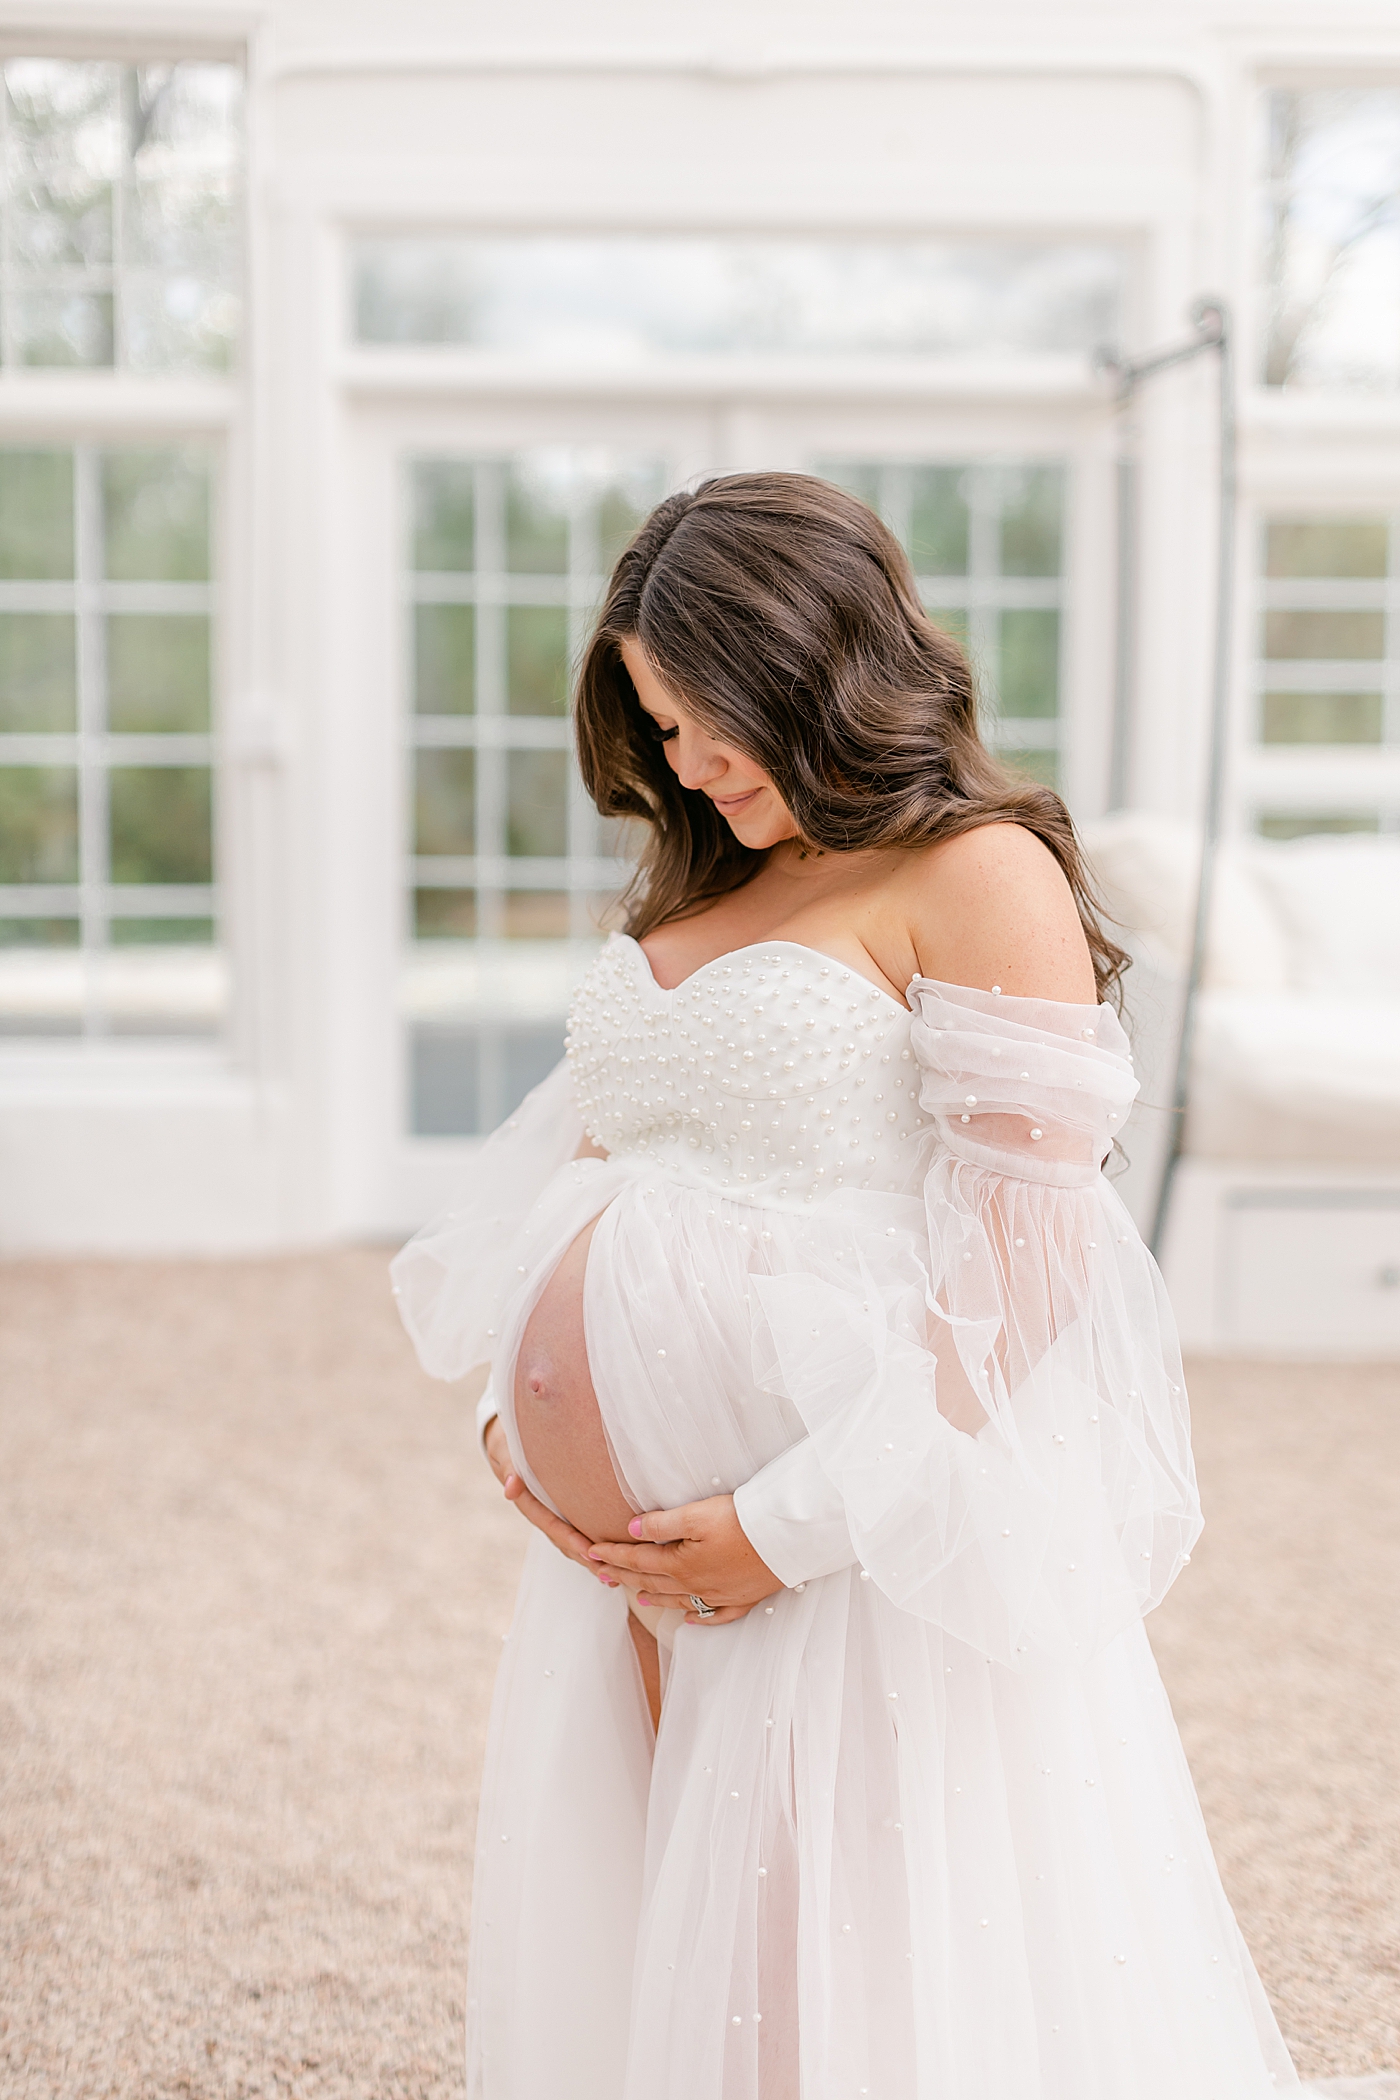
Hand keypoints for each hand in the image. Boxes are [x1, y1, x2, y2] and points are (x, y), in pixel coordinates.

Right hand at [482, 1415, 620, 1593]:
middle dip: (585, 1557)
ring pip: (571, 1545)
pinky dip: (592, 1552)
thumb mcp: (507, 1453)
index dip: (569, 1538)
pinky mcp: (565, 1516)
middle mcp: (542, 1515)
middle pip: (564, 1542)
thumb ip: (509, 1467)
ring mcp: (553, 1518)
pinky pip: (578, 1537)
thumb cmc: (513, 1447)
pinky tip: (612, 1566)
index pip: (550, 1524)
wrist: (511, 1447)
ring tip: (613, 1576)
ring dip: (590, 1561)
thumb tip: (511, 1487)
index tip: (588, 1550)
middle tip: (607, 1570)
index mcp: (529, 1503)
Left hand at [585, 1495, 781, 1625]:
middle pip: (653, 1582)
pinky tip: (689, 1620)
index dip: (613, 1556)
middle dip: (624, 1577)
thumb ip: (661, 1524)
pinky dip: (697, 1618)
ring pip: (678, 1600)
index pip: (638, 1561)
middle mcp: (696, 1585)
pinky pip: (713, 1615)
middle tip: (601, 1575)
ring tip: (637, 1596)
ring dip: (654, 1597)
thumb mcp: (696, 1515)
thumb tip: (632, 1530)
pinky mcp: (742, 1598)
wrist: (787, 1539)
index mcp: (681, 1565)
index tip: (592, 1552)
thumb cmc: (742, 1522)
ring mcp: (719, 1596)